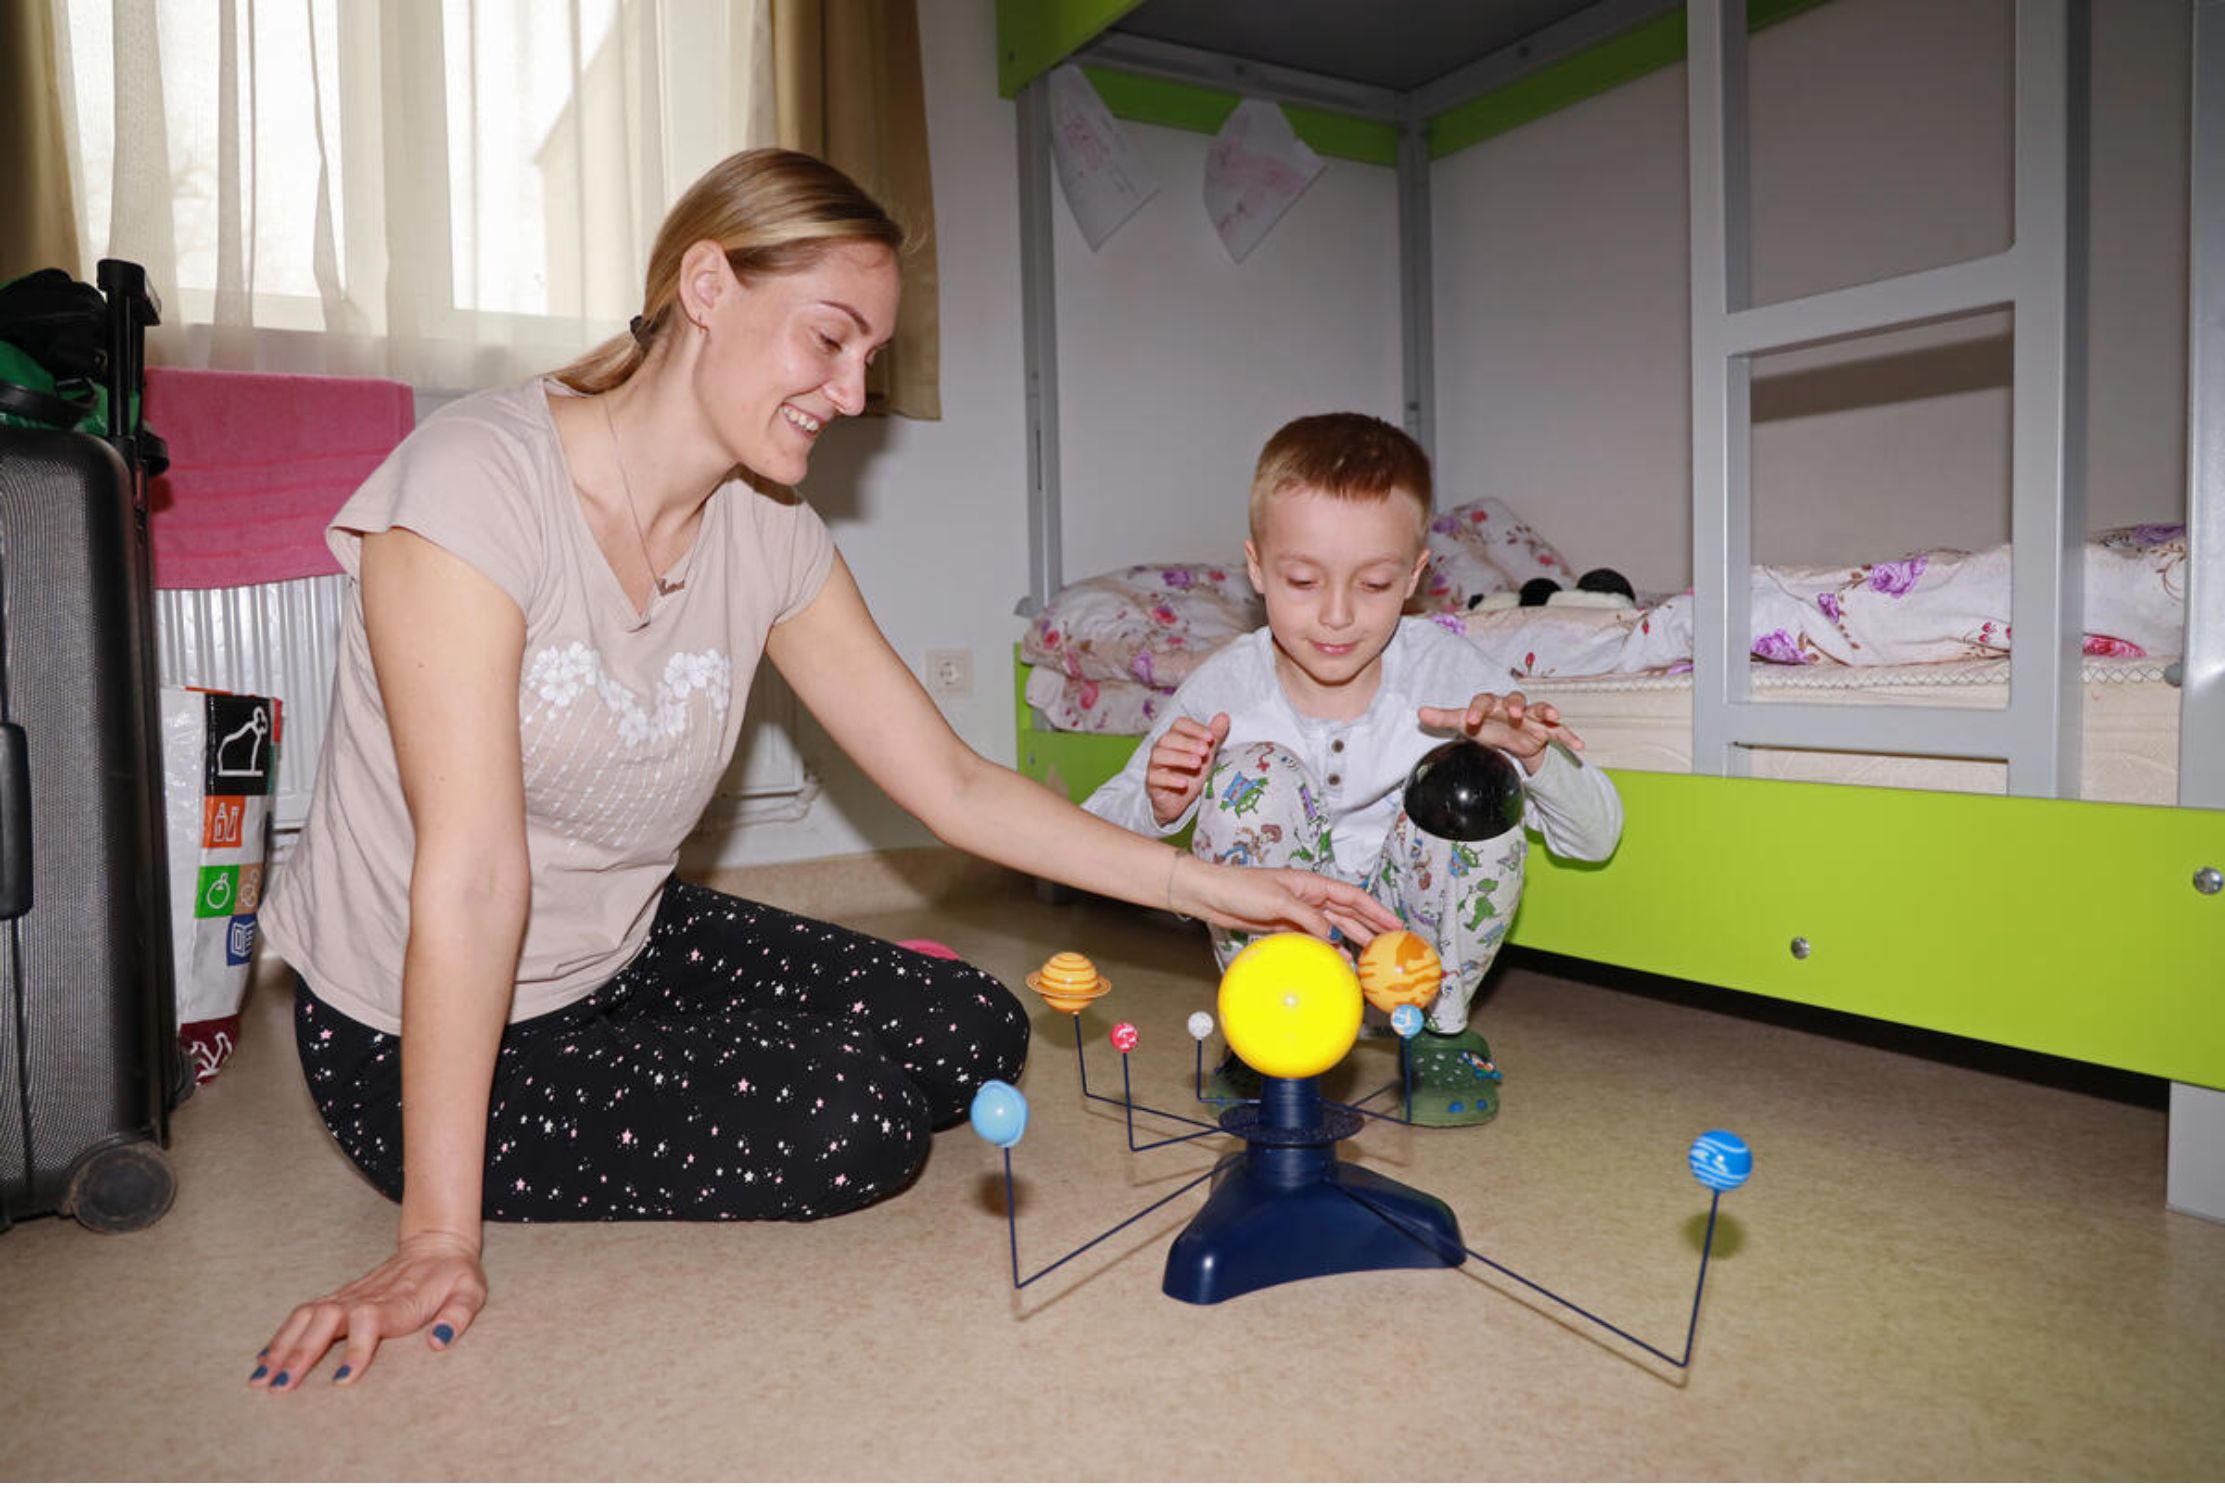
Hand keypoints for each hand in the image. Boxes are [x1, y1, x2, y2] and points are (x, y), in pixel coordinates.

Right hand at [250, 1228, 486, 1390]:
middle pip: (326, 1319)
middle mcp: (367, 1296)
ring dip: (282, 1345)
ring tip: (260, 1379)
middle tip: (281, 1386)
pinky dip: (282, 1336)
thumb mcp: (470, 1292)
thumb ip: (458, 1315)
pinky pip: (304, 1313)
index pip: (370, 1320)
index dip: (355, 1349)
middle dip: (301, 1353)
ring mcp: (349, 1295)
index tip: (342, 1380)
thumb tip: (440, 1342)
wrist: (437, 1244)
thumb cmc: (454, 1275)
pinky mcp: (340, 1296)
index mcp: (400, 1299)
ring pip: (307, 1315)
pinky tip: (264, 1359)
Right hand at [1145, 713, 1229, 825]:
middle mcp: (1161, 748)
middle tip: (1205, 751)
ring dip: (1179, 758)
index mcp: (1175, 738)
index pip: (1179, 724)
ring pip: (1159, 756)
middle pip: (1168, 738)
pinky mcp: (1151, 783)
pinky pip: (1155, 777)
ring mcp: (1154, 765)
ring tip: (1197, 764)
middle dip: (1188, 743)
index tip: (1210, 738)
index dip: (1194, 728)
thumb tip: (1224, 716)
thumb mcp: (1206, 756)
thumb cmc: (1191, 774)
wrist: (1180, 801)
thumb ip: (1214, 737)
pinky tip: (1184, 783)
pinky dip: (1170, 779)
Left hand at [1171, 853, 1398, 946]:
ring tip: (1370, 959)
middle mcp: (1310, 898)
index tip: (1395, 925)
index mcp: (1312, 884)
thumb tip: (1335, 938)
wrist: (1212, 895)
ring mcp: (1299, 913)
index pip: (1353, 897)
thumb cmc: (1241, 888)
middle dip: (1371, 928)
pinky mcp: (1286, 927)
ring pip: (1334, 928)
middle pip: (1349, 914)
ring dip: (1352, 942)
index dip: (1376, 911)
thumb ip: (1309, 919)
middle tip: (1391, 946)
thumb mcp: (1279, 901)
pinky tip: (1338, 962)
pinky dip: (1328, 950)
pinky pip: (1315, 939)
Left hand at [1418, 691, 1583, 773]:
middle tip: (1515, 714)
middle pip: (1516, 698)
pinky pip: (1561, 732)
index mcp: (1492, 704)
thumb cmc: (1488, 727)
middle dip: (1516, 705)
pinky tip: (1580, 746)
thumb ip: (1446, 718)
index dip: (1477, 709)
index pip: (1483, 700)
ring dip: (1547, 711)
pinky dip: (1570, 736)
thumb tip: (1420, 712)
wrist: (1512, 741)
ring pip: (1541, 708)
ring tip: (1553, 717)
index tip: (1469, 722)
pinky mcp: (1547, 730)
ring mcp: (1533, 717)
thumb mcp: (1467, 725)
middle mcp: (1514, 706)